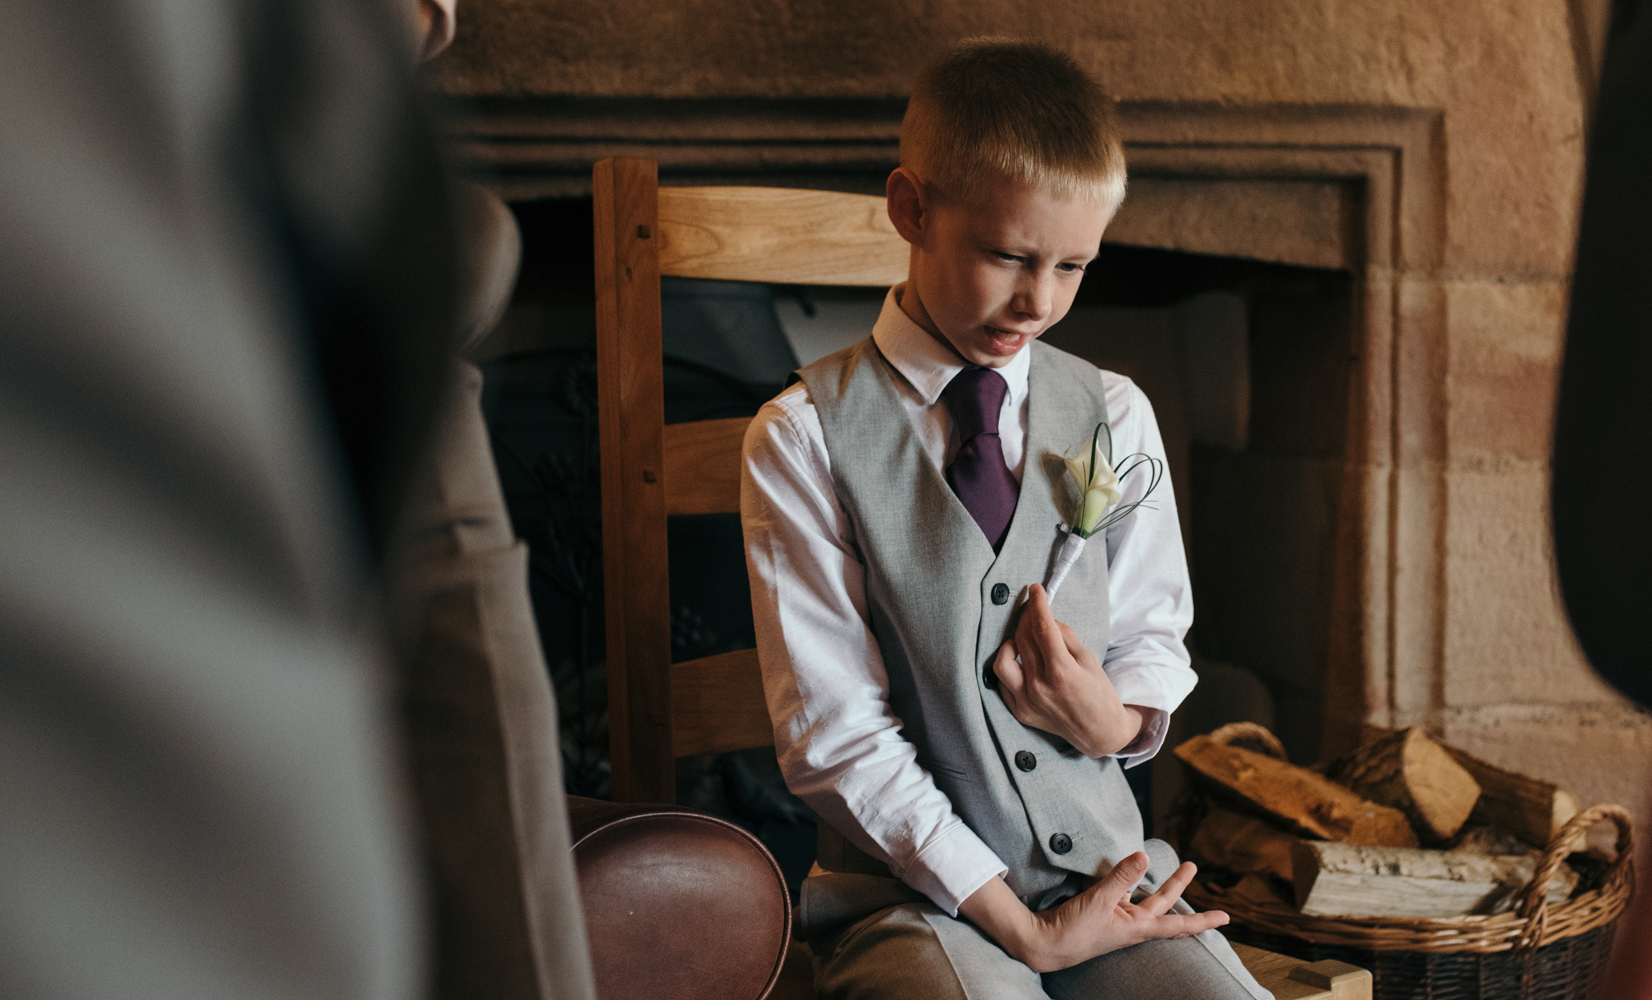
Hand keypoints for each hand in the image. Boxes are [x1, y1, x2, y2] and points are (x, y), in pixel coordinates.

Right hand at [958, 852, 1227, 972]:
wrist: (1044, 944)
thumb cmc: (1074, 932)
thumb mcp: (1099, 901)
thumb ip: (1121, 877)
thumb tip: (1145, 856)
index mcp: (1137, 928)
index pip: (1178, 924)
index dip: (1202, 919)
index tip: (1226, 917)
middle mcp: (1131, 924)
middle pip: (1162, 903)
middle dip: (1177, 884)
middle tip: (1191, 865)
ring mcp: (1116, 920)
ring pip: (1141, 897)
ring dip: (1152, 882)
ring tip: (1160, 864)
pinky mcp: (1100, 913)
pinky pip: (1120, 895)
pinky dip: (1126, 882)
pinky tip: (1122, 871)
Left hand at [991, 584, 1141, 756]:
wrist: (1100, 732)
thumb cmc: (1099, 694)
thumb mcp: (1089, 660)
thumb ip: (1065, 636)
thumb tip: (1046, 618)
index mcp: (1062, 672)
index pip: (1043, 627)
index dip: (1038, 604)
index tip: (1035, 589)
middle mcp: (1040, 686)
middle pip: (1023, 638)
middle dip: (1026, 617)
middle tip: (1033, 609)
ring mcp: (1027, 701)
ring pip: (1003, 659)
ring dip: (1011, 642)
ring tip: (1024, 639)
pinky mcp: (1019, 711)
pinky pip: (1002, 682)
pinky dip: (1009, 667)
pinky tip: (1021, 661)